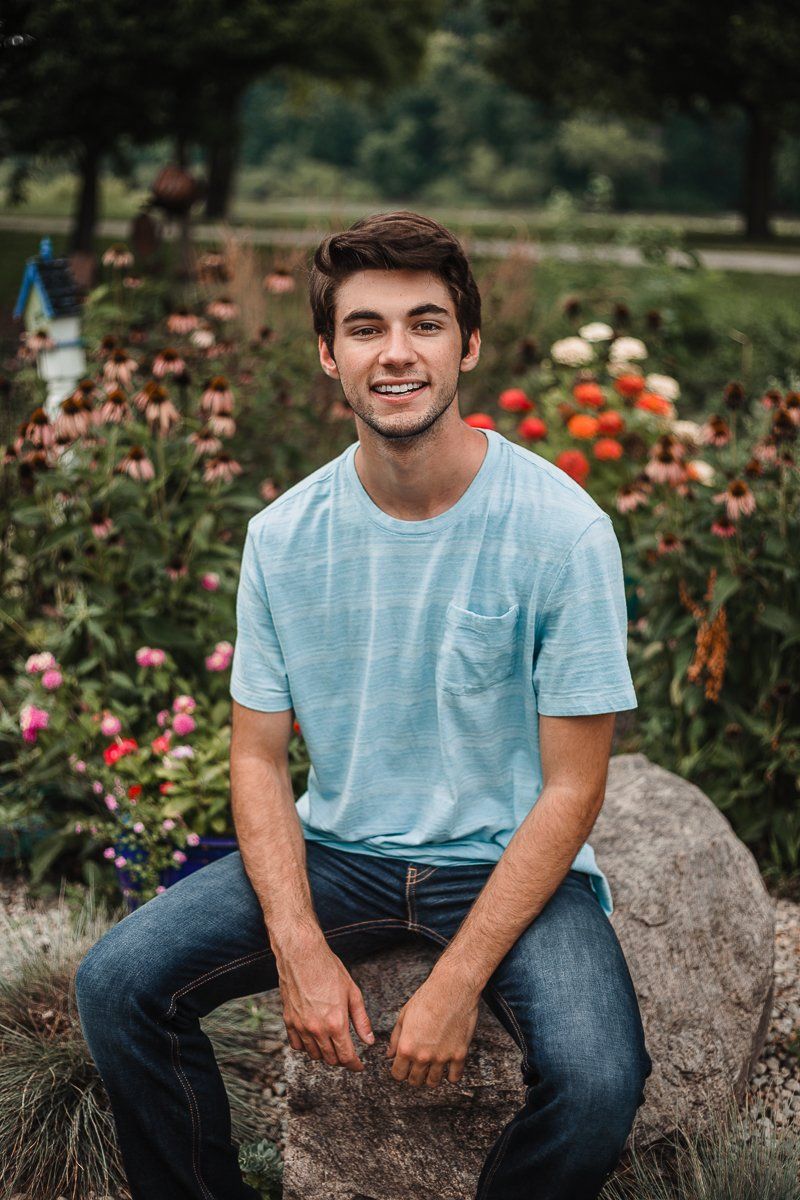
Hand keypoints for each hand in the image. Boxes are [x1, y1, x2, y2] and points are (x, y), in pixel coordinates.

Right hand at [276, 935, 374, 1071]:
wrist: (302, 955)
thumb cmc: (329, 969)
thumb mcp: (352, 993)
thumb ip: (361, 1020)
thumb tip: (369, 1041)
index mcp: (336, 1023)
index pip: (346, 1057)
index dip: (355, 1065)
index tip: (359, 1066)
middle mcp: (317, 1029)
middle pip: (330, 1059)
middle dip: (342, 1060)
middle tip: (348, 1053)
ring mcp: (301, 1026)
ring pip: (313, 1055)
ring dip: (325, 1054)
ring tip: (332, 1045)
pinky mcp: (289, 1021)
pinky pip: (297, 1045)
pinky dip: (306, 1047)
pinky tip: (314, 1038)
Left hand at [385, 976, 479, 1087]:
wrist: (453, 988)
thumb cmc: (427, 998)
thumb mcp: (404, 1015)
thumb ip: (396, 1038)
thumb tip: (390, 1055)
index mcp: (407, 1046)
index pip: (398, 1074)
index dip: (399, 1071)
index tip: (403, 1067)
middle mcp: (423, 1056)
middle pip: (415, 1081)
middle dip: (414, 1075)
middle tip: (417, 1066)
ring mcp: (442, 1057)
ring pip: (433, 1082)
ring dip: (431, 1077)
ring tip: (432, 1067)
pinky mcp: (459, 1054)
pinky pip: (454, 1077)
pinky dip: (451, 1076)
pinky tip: (449, 1067)